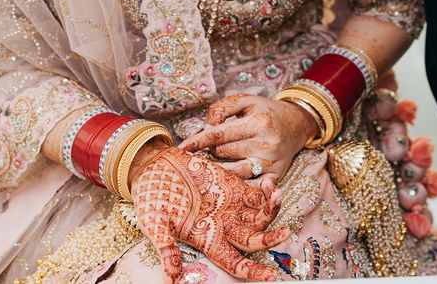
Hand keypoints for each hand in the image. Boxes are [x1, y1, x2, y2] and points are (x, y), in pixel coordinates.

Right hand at [131, 146, 289, 283]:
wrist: (153, 164)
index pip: (234, 262)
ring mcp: (229, 204)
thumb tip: (170, 282)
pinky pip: (256, 193)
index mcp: (207, 239)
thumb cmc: (151, 195)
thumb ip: (166, 249)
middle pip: (254, 240)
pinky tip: (270, 185)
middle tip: (286, 233)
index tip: (270, 275)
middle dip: (271, 239)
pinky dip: (267, 191)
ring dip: (273, 210)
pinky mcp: (231, 184)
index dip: (252, 272)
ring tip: (278, 196)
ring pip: (260, 215)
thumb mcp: (154, 223)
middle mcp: (223, 224)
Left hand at [178, 94, 317, 181]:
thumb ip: (222, 107)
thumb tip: (208, 125)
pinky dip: (239, 189)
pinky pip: (253, 188)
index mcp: (257, 122)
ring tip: (211, 167)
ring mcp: (271, 162)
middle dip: (211, 152)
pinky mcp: (276, 176)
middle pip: (224, 153)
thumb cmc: (265, 112)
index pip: (219, 134)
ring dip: (219, 170)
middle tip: (210, 149)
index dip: (198, 141)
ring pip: (235, 173)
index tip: (181, 149)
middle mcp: (266, 143)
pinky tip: (227, 187)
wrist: (297, 124)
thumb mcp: (246, 100)